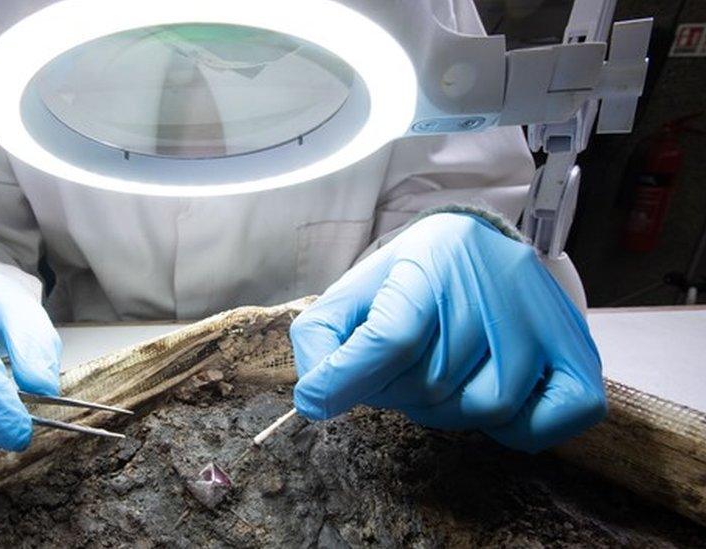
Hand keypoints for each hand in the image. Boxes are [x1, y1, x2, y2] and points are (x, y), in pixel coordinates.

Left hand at [290, 213, 605, 452]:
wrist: (480, 244)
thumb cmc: (411, 276)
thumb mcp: (358, 289)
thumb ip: (323, 334)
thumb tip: (315, 396)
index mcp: (431, 262)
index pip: (393, 335)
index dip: (350, 376)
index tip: (319, 398)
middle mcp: (494, 286)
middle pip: (431, 382)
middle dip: (398, 390)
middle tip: (399, 367)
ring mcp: (542, 320)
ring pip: (484, 406)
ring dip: (449, 408)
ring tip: (441, 375)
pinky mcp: (577, 351)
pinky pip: (551, 420)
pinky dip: (517, 427)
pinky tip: (489, 394)